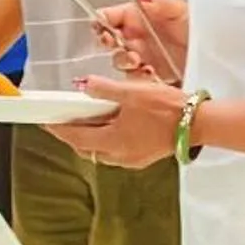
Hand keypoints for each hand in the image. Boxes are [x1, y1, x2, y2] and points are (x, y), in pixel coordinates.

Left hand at [56, 76, 186, 168]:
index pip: (76, 138)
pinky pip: (116, 151)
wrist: (198, 124)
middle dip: (72, 135)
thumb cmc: (166, 108)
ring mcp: (132, 159)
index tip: (46, 122)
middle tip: (62, 120)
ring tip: (84, 120)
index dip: (59, 130)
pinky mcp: (143, 156)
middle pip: (87, 148)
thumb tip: (82, 85)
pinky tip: (111, 125)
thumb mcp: (131, 92)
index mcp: (113, 141)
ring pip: (101, 151)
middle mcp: (119, 156)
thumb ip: (104, 89)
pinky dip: (106, 140)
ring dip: (90, 138)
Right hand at [93, 0, 188, 83]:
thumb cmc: (197, 29)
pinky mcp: (148, 78)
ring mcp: (141, 58)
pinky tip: (150, 74)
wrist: (214, 55)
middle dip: (107, 42)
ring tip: (138, 61)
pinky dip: (138, 79)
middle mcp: (135, 37)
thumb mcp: (181, 12)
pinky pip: (134, 80)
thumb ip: (160, 4)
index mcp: (138, 18)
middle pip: (108, 39)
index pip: (110, 16)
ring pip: (119, 60)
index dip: (102, 20)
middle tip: (114, 43)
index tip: (103, 26)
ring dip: (124, 60)